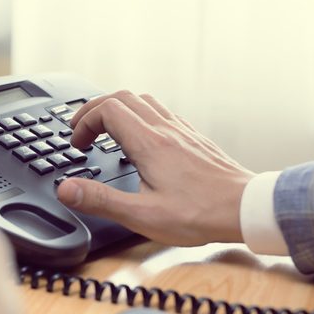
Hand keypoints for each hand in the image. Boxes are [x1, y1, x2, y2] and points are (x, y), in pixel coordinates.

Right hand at [57, 91, 254, 245]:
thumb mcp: (142, 215)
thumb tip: (67, 190)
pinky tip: (141, 138)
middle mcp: (165, 130)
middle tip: (83, 131)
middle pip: (122, 97)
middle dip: (95, 110)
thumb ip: (101, 200)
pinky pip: (161, 112)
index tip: (77, 143)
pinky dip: (140, 116)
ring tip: (106, 130)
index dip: (84, 122)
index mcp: (149, 144)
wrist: (246, 208)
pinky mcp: (193, 138)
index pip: (107, 110)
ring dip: (118, 109)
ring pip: (143, 101)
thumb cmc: (200, 214)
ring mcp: (181, 131)